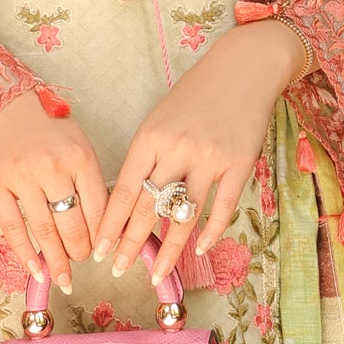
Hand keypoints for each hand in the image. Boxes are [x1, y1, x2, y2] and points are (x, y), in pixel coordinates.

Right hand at [0, 88, 107, 290]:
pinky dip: (25, 254)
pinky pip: (13, 228)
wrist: (1, 105)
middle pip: (72, 224)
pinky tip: (36, 272)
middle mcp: (51, 167)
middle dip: (80, 251)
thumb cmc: (46, 128)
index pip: (98, 209)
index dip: (103, 236)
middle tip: (81, 261)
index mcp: (79, 157)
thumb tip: (102, 226)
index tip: (103, 250)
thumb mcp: (78, 144)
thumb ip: (89, 180)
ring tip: (65, 279)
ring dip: (57, 261)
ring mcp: (21, 177)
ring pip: (44, 231)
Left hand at [100, 19, 307, 304]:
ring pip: (184, 214)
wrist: (243, 69)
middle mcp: (177, 149)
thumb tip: (130, 202)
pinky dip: (210, 232)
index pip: (124, 191)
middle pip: (149, 208)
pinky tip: (199, 250)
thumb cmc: (196, 95)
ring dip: (169, 250)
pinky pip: (222, 207)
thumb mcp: (159, 119)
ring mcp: (210, 158)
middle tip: (119, 270)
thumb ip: (147, 157)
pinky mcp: (239, 164)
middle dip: (131, 244)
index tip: (99, 251)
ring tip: (157, 274)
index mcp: (150, 138)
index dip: (111, 225)